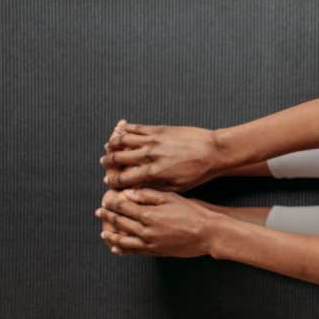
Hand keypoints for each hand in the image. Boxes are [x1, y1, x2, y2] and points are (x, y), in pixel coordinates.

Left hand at [95, 188, 220, 257]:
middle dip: (108, 217)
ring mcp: (149, 243)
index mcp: (148, 214)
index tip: (105, 200)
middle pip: (120, 222)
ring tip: (104, 233)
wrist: (208, 233)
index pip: (123, 207)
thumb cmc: (193, 213)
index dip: (112, 203)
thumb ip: (149, 195)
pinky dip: (123, 249)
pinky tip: (117, 247)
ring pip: (123, 240)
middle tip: (99, 213)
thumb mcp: (172, 197)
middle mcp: (145, 230)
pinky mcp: (156, 252)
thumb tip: (130, 193)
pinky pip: (134, 251)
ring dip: (111, 235)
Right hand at [101, 120, 225, 192]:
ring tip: (109, 146)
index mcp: (153, 173)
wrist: (214, 151)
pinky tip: (120, 131)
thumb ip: (154, 188)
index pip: (123, 178)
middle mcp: (149, 156)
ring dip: (112, 144)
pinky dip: (125, 129)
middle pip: (117, 158)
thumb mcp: (177, 187)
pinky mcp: (159, 129)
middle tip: (104, 163)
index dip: (112, 181)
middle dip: (107, 162)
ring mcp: (153, 140)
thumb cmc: (198, 172)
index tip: (108, 182)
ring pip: (122, 140)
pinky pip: (136, 128)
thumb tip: (136, 190)